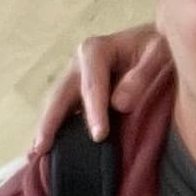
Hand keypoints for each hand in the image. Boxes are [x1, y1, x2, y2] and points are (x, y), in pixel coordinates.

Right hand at [35, 24, 169, 146]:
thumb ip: (142, 75)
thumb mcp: (160, 52)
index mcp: (96, 49)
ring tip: (36, 153)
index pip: (93, 85)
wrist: (155, 43)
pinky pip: (64, 110)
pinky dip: (54, 128)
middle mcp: (79, 62)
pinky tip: (46, 149)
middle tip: (43, 147)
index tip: (99, 136)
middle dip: (51, 121)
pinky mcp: (78, 90)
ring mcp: (75, 77)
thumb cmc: (159, 47)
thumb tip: (118, 104)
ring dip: (46, 127)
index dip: (94, 111)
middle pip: (61, 93)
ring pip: (57, 103)